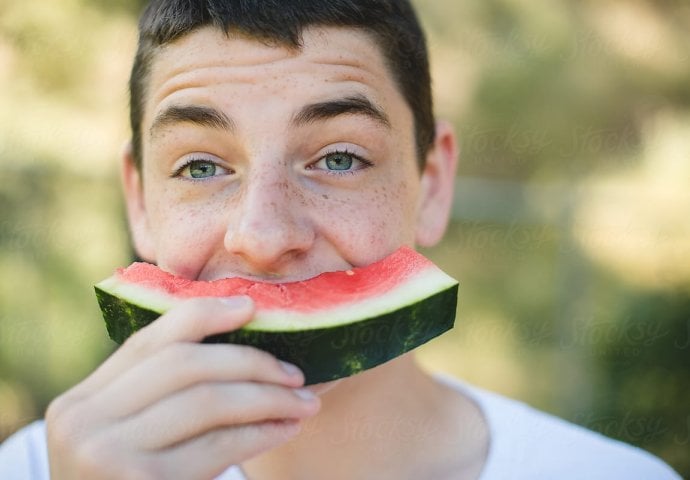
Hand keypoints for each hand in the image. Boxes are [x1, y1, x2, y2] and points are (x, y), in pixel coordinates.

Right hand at [45, 296, 319, 478]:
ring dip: (267, 398)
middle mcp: (84, 424)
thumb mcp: (126, 439)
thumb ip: (156, 397)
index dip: (203, 316)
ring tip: (303, 403)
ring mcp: (108, 456)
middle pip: (183, 364)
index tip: (250, 308)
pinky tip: (285, 429)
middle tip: (294, 374)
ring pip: (207, 400)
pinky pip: (219, 444)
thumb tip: (235, 330)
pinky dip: (261, 433)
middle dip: (250, 362)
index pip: (147, 342)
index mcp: (79, 403)